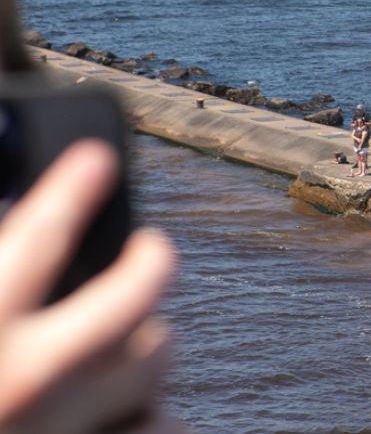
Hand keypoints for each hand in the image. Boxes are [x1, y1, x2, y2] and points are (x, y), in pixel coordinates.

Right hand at [0, 140, 182, 432]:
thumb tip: (4, 228)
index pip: (42, 232)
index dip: (76, 184)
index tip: (95, 162)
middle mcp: (25, 378)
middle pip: (136, 291)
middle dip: (150, 259)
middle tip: (146, 249)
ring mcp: (60, 430)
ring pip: (156, 359)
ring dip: (147, 341)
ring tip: (131, 336)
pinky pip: (156, 431)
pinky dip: (148, 417)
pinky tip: (129, 408)